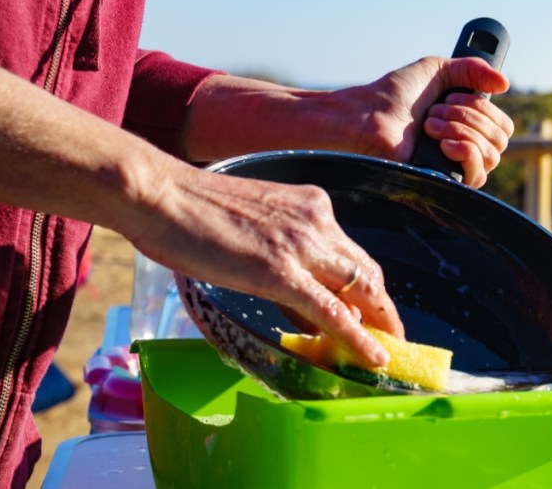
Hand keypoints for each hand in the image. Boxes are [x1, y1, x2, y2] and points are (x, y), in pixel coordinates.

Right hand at [128, 162, 402, 367]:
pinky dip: (357, 338)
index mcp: (311, 205)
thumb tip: (307, 306)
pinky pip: (331, 311)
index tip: (378, 312)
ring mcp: (301, 244)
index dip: (370, 287)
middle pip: (367, 272)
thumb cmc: (190, 211)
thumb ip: (286, 260)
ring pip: (359, 290)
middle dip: (383, 309)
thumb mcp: (254, 226)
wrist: (158, 193)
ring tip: (389, 352)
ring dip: (379, 325)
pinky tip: (373, 357)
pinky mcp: (280, 271)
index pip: (353, 253)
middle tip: (392, 338)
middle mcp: (316, 220)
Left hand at [184, 56, 512, 187]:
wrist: (367, 117)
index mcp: (467, 126)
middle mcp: (465, 148)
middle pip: (500, 140)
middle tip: (435, 112)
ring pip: (491, 155)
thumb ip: (472, 69)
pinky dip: (466, 151)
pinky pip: (477, 176)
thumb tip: (505, 83)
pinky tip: (443, 143)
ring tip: (430, 124)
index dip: (482, 109)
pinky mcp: (444, 183)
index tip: (450, 98)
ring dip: (463, 130)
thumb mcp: (437, 69)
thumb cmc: (394, 95)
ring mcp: (454, 168)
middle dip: (470, 117)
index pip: (502, 127)